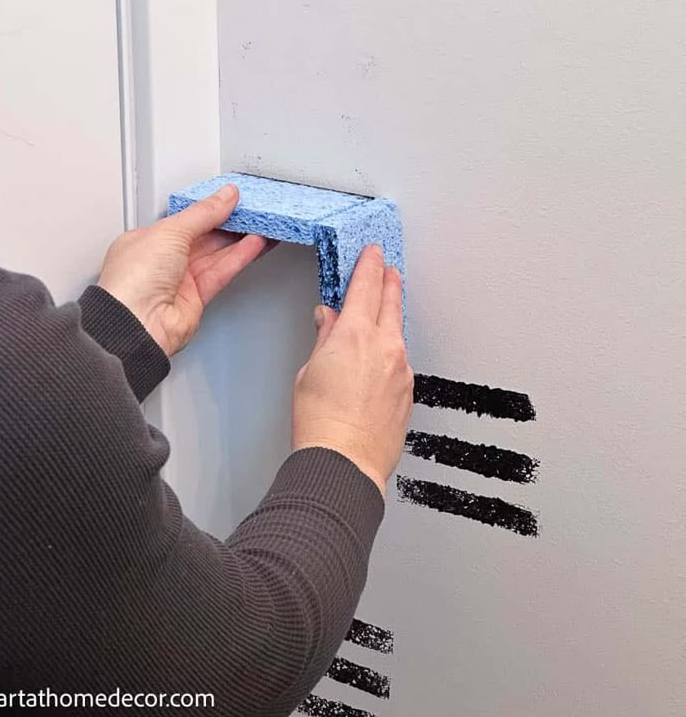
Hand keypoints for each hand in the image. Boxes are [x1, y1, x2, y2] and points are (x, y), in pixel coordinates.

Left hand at [97, 184, 272, 356]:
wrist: (136, 325)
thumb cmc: (133, 280)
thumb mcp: (170, 231)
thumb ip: (203, 213)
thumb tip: (224, 196)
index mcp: (146, 241)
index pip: (184, 220)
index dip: (208, 209)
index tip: (231, 199)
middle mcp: (162, 261)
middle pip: (203, 237)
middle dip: (228, 223)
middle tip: (252, 210)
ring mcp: (179, 281)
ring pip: (216, 255)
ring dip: (240, 239)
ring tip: (262, 225)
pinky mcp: (196, 299)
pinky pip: (222, 272)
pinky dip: (240, 257)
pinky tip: (255, 244)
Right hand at [291, 244, 413, 497]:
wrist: (345, 463)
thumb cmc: (320, 423)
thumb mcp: (309, 372)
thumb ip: (324, 339)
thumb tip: (327, 321)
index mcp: (354, 335)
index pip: (365, 286)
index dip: (369, 265)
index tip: (372, 253)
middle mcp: (384, 346)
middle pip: (390, 301)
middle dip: (388, 281)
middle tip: (387, 268)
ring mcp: (401, 369)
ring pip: (397, 331)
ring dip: (390, 317)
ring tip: (383, 312)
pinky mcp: (408, 390)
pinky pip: (400, 360)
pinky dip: (391, 351)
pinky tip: (379, 359)